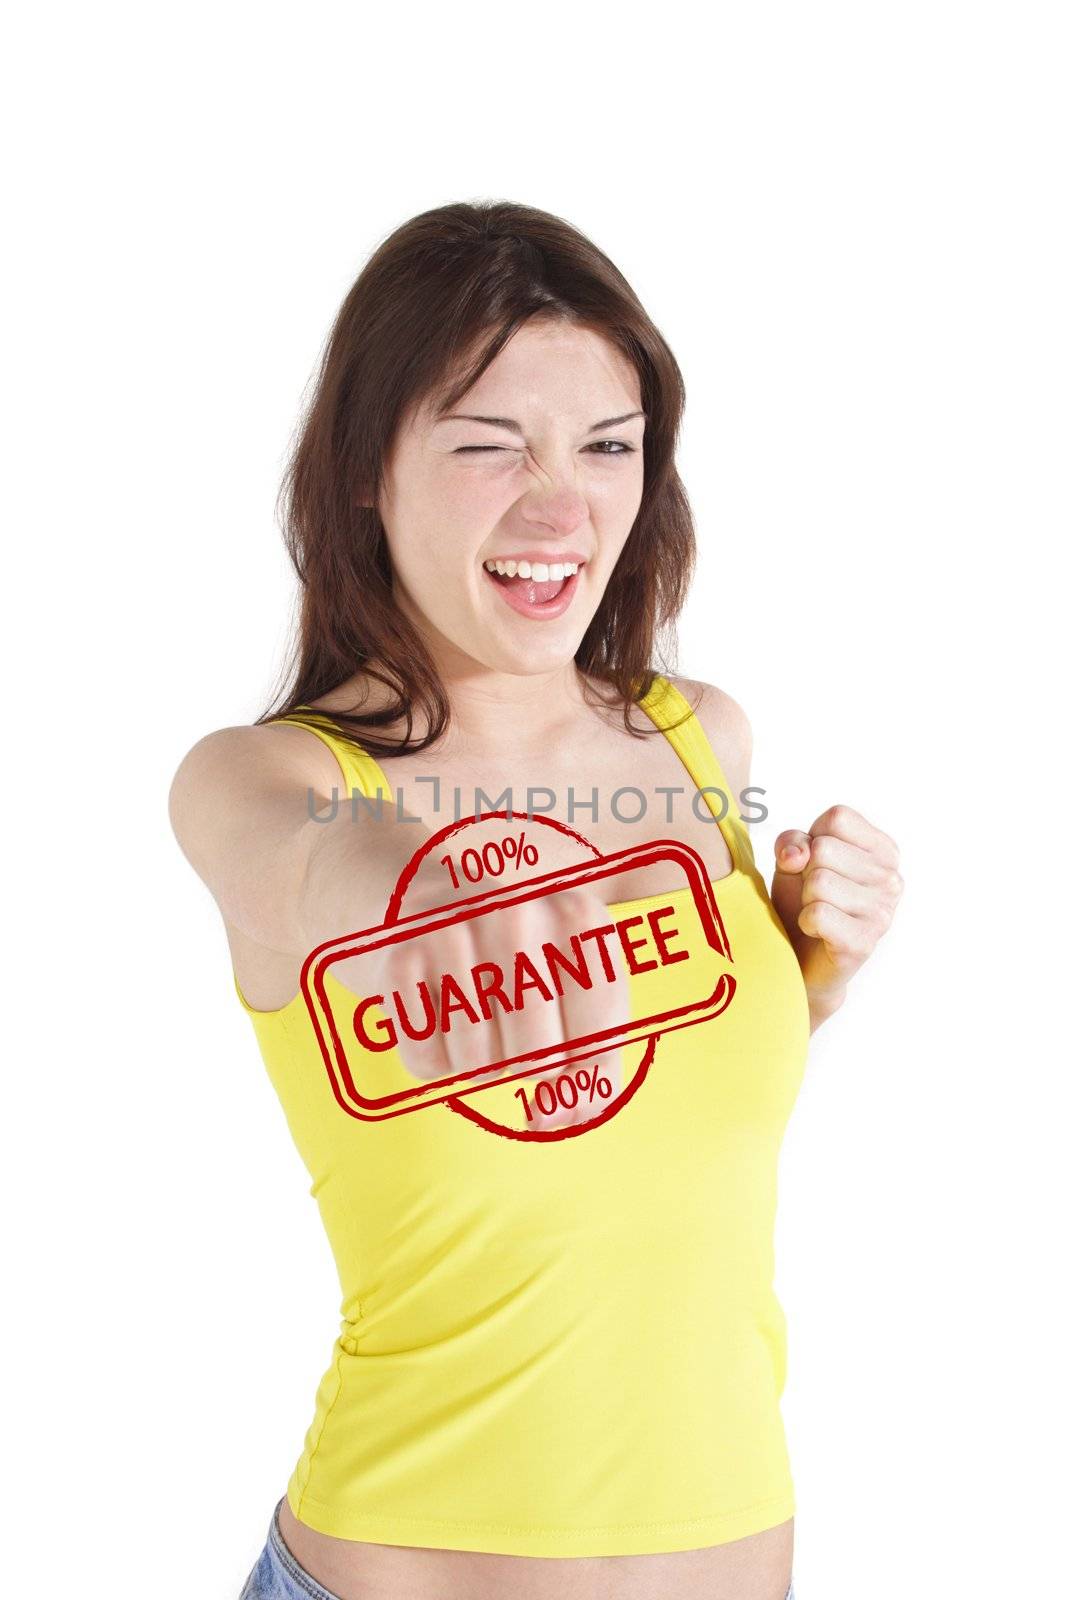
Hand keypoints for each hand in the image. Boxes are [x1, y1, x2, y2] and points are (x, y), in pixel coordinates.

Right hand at [332, 883, 629, 1129]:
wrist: (414, 902)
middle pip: (542, 1062)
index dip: (585, 1076)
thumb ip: (592, 1064)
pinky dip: (431, 1059)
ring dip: (476, 1062)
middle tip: (511, 1028)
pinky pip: (427, 1061)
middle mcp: (518, 913)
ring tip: (470, 1014)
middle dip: (527, 1065)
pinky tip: (433, 1013)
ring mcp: (455, 930)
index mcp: (577, 918)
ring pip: (481, 1066)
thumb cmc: (509, 959)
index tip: (565, 1068)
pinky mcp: (399, 958)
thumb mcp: (569, 990)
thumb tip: (563, 1118)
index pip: (600, 1038)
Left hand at [770, 804, 902, 1018]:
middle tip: (815, 895)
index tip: (815, 864)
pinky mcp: (864, 942)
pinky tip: (817, 931)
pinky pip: (817, 913)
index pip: (838, 818)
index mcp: (883, 850)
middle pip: (824, 849)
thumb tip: (797, 854)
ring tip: (817, 913)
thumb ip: (792, 842)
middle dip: (805, 872)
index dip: (812, 838)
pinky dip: (805, 921)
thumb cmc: (801, 901)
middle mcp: (891, 879)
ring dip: (805, 899)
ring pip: (819, 881)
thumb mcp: (792, 860)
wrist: (800, 959)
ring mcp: (882, 912)